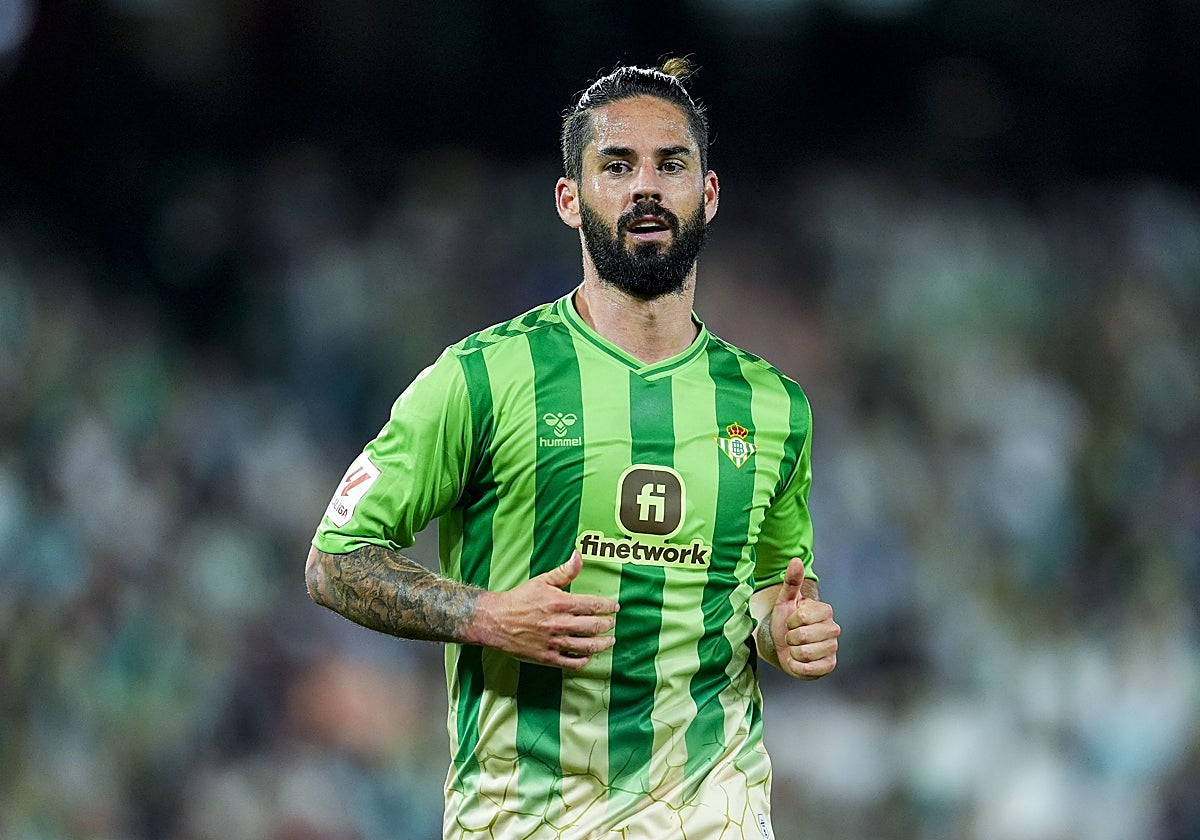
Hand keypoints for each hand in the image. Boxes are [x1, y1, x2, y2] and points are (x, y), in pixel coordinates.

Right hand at [474, 552, 619, 669]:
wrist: (496, 621)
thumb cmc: (519, 600)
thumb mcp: (542, 581)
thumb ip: (564, 571)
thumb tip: (579, 556)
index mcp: (561, 603)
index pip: (594, 605)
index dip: (608, 606)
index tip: (615, 607)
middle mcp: (561, 624)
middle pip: (595, 626)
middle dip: (608, 624)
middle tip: (612, 623)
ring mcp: (555, 642)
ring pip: (588, 646)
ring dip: (603, 643)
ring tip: (609, 640)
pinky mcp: (548, 657)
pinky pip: (572, 662)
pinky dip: (584, 659)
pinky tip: (588, 655)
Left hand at [769, 558, 839, 679]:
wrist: (784, 646)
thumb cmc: (786, 622)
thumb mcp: (785, 601)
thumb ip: (791, 581)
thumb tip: (796, 560)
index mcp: (825, 611)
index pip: (802, 617)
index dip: (790, 621)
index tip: (791, 622)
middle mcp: (834, 629)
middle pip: (803, 636)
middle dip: (790, 638)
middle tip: (792, 636)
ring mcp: (833, 648)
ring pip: (805, 653)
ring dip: (793, 652)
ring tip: (795, 648)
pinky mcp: (830, 665)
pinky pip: (809, 669)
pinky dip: (797, 666)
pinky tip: (799, 660)